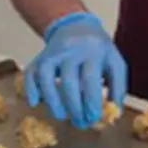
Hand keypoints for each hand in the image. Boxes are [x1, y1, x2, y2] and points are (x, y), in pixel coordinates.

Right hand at [24, 12, 126, 129]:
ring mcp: (53, 52)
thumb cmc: (98, 50)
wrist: (76, 25)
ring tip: (61, 116)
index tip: (94, 119)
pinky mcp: (39, 57)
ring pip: (45, 76)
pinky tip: (35, 103)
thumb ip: (118, 86)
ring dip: (52, 100)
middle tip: (80, 123)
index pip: (91, 80)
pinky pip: (30, 72)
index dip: (92, 102)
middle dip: (74, 107)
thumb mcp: (114, 62)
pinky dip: (30, 88)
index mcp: (93, 51)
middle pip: (68, 80)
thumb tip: (114, 113)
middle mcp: (71, 50)